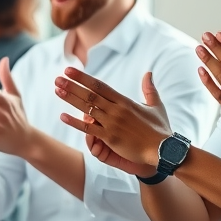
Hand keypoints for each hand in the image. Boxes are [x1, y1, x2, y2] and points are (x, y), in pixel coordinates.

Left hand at [54, 69, 168, 176]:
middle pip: (90, 94)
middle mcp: (117, 110)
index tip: (70, 70)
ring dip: (70, 99)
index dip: (83, 77)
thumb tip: (148, 73)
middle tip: (58, 78)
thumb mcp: (156, 106)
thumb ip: (149, 89)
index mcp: (125, 101)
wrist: (164, 150)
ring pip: (87, 108)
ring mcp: (112, 123)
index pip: (100, 85)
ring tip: (57, 90)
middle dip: (72, 85)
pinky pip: (89, 129)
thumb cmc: (160, 130)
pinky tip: (63, 116)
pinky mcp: (111, 138)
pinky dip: (75, 122)